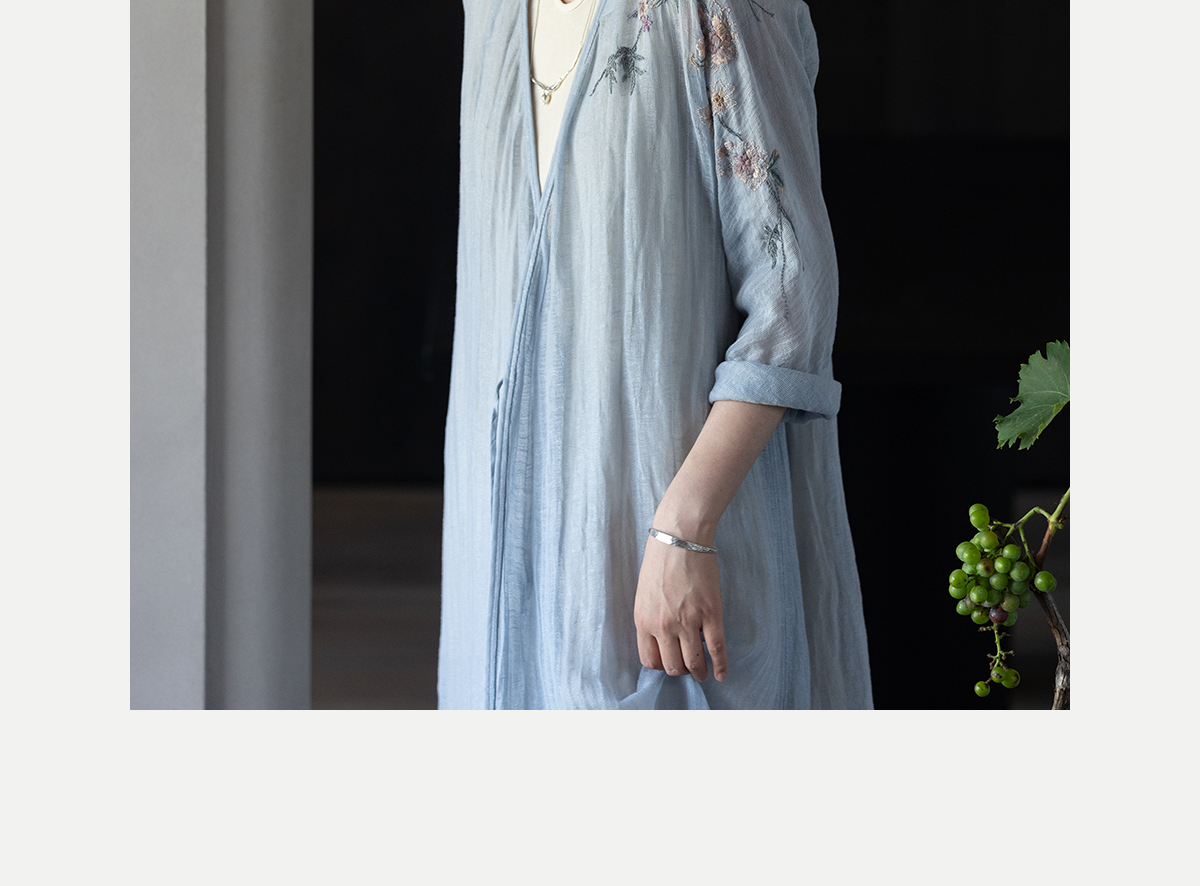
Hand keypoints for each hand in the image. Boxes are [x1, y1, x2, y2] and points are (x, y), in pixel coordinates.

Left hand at [634, 535, 727, 681]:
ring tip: (703, 673)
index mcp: (643, 620)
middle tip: (688, 668)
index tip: (670, 663)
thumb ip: (650, 617)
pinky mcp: (710, 614)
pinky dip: (720, 665)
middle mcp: (663, 626)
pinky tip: (721, 673)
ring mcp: (688, 621)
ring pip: (694, 662)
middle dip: (681, 671)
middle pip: (672, 666)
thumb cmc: (660, 560)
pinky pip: (716, 648)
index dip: (661, 666)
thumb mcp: (644, 593)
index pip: (650, 660)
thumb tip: (660, 638)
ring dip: (699, 672)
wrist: (680, 537)